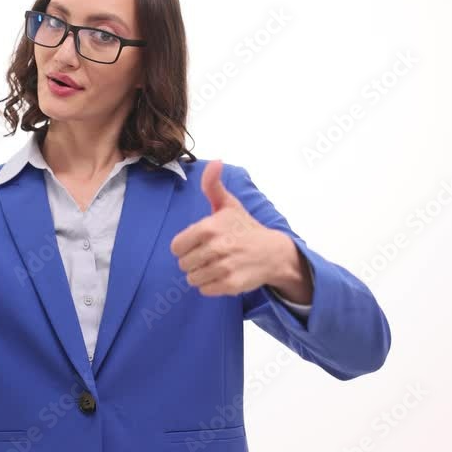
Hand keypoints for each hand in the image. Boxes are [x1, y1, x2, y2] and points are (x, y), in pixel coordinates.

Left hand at [169, 160, 311, 301]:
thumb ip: (213, 185)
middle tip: (209, 255)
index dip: (184, 246)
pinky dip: (211, 286)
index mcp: (209, 227)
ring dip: (201, 274)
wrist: (274, 253)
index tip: (198, 243)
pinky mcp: (231, 285)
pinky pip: (205, 290)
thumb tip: (214, 162)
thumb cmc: (245, 228)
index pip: (176, 246)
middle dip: (193, 260)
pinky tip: (222, 275)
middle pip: (183, 263)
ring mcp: (224, 267)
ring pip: (192, 278)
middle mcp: (216, 247)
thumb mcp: (228, 205)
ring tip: (215, 265)